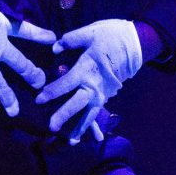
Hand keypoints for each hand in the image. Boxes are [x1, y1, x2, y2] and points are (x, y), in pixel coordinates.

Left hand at [34, 19, 142, 143]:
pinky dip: (92, 123)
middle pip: (77, 103)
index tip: (39, 99)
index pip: (66, 83)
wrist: (136, 43)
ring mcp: (103, 92)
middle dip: (64, 115)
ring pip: (90, 113)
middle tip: (52, 127)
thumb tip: (54, 49)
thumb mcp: (90, 32)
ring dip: (81, 127)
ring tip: (72, 141)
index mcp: (87, 69)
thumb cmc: (112, 35)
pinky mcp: (107, 94)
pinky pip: (97, 111)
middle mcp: (94, 84)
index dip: (52, 91)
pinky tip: (90, 136)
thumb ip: (71, 40)